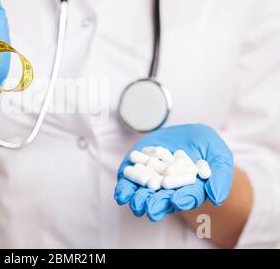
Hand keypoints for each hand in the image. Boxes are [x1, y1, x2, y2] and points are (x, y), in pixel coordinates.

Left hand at [114, 124, 232, 220]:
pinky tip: (122, 195)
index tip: (178, 200)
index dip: (183, 199)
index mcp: (191, 189)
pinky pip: (129, 184)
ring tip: (137, 203)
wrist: (183, 132)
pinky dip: (125, 190)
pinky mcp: (137, 173)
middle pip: (163, 200)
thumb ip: (220, 176)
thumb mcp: (218, 154)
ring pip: (144, 195)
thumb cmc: (205, 145)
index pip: (188, 197)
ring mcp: (152, 182)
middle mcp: (170, 190)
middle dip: (157, 205)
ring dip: (140, 200)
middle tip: (152, 209)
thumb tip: (217, 198)